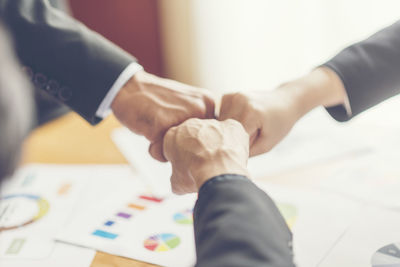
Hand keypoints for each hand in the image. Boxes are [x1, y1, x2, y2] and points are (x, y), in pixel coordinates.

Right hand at [111, 70, 215, 161]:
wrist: (129, 87)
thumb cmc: (158, 102)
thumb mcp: (188, 105)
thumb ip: (202, 126)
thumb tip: (205, 156)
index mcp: (209, 103)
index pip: (211, 141)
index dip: (193, 143)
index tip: (179, 128)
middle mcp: (200, 108)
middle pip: (196, 150)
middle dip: (180, 147)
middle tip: (167, 126)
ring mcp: (182, 116)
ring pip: (180, 154)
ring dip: (166, 148)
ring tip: (158, 126)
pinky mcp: (162, 125)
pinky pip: (161, 154)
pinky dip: (153, 148)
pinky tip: (149, 128)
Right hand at [163, 118, 248, 194]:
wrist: (216, 172)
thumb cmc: (195, 175)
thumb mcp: (177, 183)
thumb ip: (176, 176)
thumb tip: (179, 182)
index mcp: (173, 136)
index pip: (176, 143)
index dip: (183, 156)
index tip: (189, 167)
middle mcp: (191, 125)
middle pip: (195, 135)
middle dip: (199, 147)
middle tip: (205, 165)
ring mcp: (212, 123)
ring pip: (214, 132)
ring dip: (216, 144)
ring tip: (220, 163)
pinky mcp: (231, 125)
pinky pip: (232, 132)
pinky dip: (233, 142)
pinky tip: (232, 155)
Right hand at [219, 68, 347, 155]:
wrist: (286, 101)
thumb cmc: (279, 125)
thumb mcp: (266, 145)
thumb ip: (246, 151)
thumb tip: (226, 155)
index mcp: (251, 113)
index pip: (233, 138)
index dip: (239, 146)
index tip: (249, 147)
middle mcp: (239, 101)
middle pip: (224, 130)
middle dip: (232, 138)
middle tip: (250, 137)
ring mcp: (233, 96)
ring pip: (219, 123)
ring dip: (228, 129)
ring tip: (246, 128)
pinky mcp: (229, 95)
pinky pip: (219, 114)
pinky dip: (226, 120)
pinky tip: (240, 120)